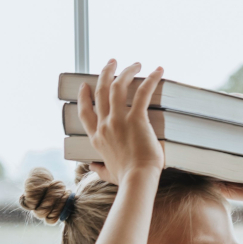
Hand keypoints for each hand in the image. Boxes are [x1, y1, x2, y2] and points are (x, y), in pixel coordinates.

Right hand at [77, 60, 164, 183]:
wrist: (137, 180)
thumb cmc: (126, 179)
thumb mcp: (107, 174)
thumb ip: (99, 169)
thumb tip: (92, 168)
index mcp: (96, 138)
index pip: (85, 112)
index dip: (84, 96)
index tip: (86, 85)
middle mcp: (104, 125)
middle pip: (100, 92)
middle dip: (105, 73)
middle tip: (112, 62)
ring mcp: (118, 121)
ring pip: (117, 86)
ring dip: (125, 71)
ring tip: (134, 63)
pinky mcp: (136, 119)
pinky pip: (142, 93)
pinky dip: (151, 79)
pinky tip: (158, 70)